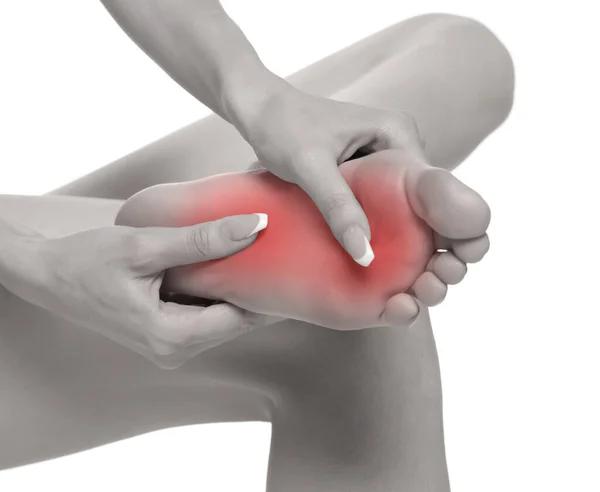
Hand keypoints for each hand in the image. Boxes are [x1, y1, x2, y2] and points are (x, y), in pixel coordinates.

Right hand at [0, 213, 277, 368]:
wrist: (46, 274)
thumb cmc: (86, 262)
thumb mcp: (146, 247)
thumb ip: (202, 239)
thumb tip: (255, 226)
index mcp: (172, 338)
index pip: (241, 318)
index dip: (270, 292)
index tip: (294, 266)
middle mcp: (174, 349)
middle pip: (235, 320)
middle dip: (259, 290)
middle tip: (284, 256)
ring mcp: (169, 344)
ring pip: (221, 317)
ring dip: (239, 289)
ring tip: (262, 256)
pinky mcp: (164, 332)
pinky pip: (204, 314)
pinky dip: (218, 291)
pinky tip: (228, 265)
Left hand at [234, 79, 425, 266]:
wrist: (255, 107)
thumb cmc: (280, 126)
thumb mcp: (310, 167)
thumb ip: (339, 207)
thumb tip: (366, 254)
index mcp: (398, 131)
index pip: (426, 189)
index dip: (421, 225)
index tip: (410, 260)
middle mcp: (397, 140)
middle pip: (413, 197)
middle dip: (404, 229)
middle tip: (391, 265)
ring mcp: (381, 152)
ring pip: (393, 200)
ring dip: (384, 226)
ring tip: (375, 258)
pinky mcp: (364, 163)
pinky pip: (374, 196)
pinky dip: (366, 216)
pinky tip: (357, 240)